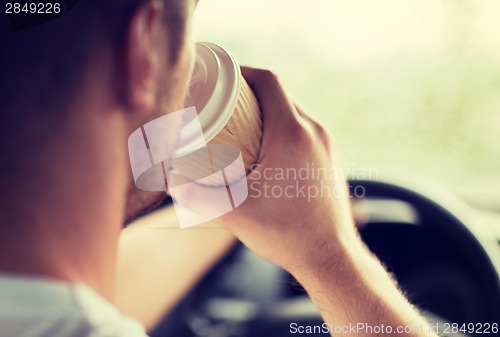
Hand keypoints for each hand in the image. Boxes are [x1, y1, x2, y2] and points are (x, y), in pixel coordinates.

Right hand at [170, 66, 360, 272]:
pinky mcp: (332, 158)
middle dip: (251, 92)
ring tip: (245, 124)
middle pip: (281, 94)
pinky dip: (286, 127)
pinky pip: (307, 129)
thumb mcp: (233, 213)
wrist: (331, 257)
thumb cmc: (286, 234)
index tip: (223, 77)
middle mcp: (315, 132)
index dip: (243, 72)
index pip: (268, 81)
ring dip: (270, 110)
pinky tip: (270, 147)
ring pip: (295, 111)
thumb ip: (195, 194)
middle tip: (226, 103)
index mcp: (292, 133)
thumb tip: (168, 178)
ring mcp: (328, 145)